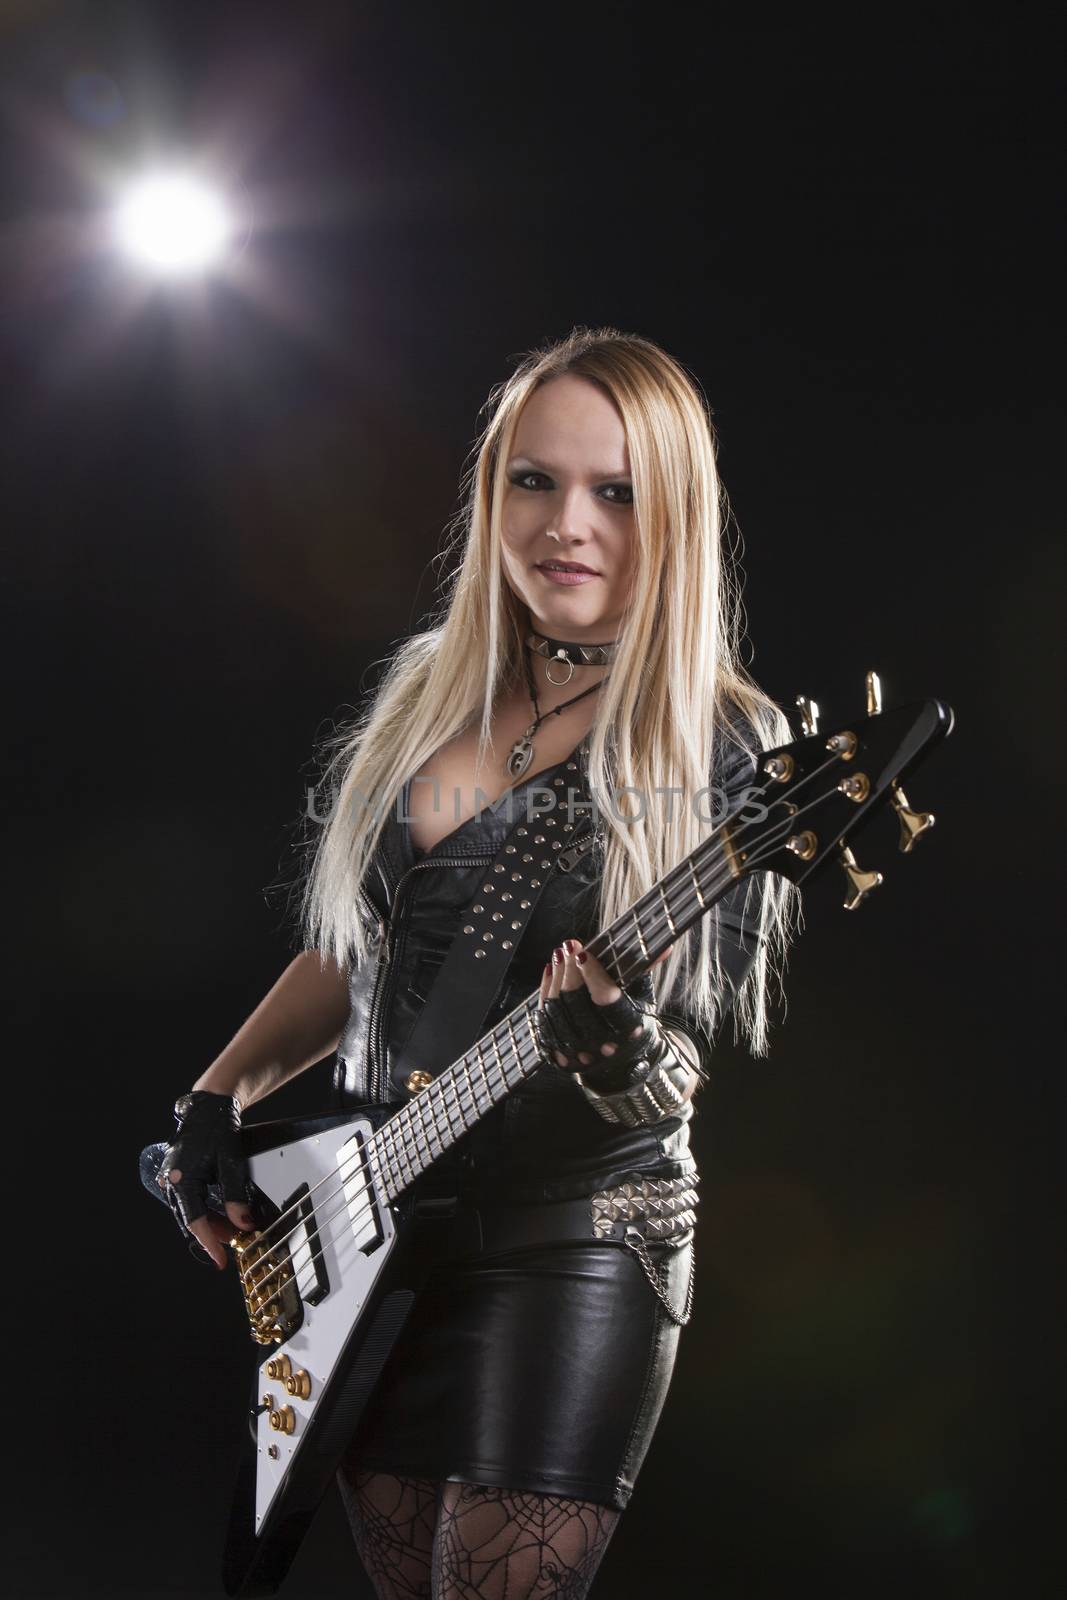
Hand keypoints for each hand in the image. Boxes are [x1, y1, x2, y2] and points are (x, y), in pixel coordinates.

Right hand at [156, 1090, 254, 1269]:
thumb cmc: (218, 1130)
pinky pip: (189, 1201)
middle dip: (212, 1234)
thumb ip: (236, 1196)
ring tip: (231, 1229)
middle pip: (190, 1219)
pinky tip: (221, 1214)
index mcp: (182, 1180)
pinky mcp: (176, 1176)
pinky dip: (205, 1210)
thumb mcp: (231, 1163)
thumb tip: (242, 1224)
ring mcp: (171, 1179)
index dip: (209, 1243)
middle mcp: (171, 1181)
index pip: (195, 1221)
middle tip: (233, 1243)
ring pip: (189, 1211)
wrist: (208, 1107)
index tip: (220, 1260)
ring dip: (210, 1222)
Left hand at [536, 938, 672, 1087]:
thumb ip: (645, 970)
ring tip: (559, 955)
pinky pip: (544, 1020)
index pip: (606, 1000)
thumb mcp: (642, 997)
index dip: (593, 975)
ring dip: (556, 978)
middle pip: (577, 1004)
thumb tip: (664, 946)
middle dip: (570, 972)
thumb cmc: (631, 1020)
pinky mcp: (557, 1052)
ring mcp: (576, 1052)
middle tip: (569, 947)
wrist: (620, 1060)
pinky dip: (545, 993)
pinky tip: (550, 972)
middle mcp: (601, 1045)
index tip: (585, 953)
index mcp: (627, 1029)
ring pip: (557, 1010)